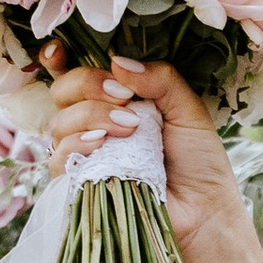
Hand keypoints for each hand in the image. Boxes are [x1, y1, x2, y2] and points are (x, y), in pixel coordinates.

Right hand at [44, 51, 245, 261]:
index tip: (62, 50)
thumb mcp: (188, 111)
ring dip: (91, 116)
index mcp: (115, 101)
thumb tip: (118, 62)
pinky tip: (103, 144)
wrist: (204, 211)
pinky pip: (59, 157)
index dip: (58, 57)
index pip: (73, 72)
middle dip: (88, 85)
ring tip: (131, 129)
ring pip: (60, 122)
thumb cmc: (199, 163)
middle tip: (125, 97)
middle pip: (62, 91)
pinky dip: (78, 145)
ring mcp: (83, 154)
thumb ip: (161, 80)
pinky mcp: (79, 183)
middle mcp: (92, 123)